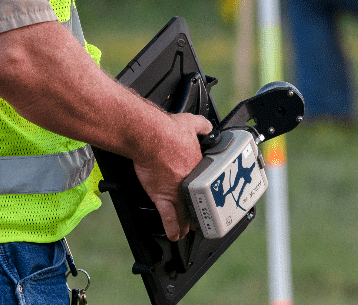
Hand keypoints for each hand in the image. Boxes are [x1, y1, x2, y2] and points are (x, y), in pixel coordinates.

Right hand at [133, 111, 213, 240]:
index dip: (205, 189)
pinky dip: (172, 228)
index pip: (205, 182)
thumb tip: (207, 126)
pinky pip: (169, 217)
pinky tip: (174, 236)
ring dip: (188, 223)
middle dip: (200, 210)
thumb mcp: (191, 123)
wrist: (150, 136)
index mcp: (197, 165)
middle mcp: (190, 181)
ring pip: (186, 212)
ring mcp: (176, 191)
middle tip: (201, 217)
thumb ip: (202, 125)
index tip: (205, 192)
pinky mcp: (161, 196)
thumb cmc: (167, 130)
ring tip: (188, 229)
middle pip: (198, 201)